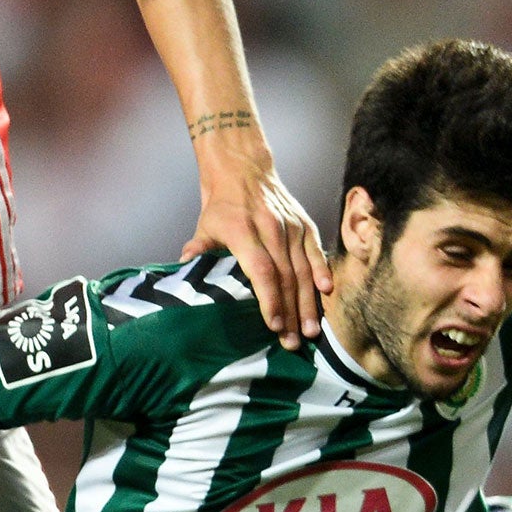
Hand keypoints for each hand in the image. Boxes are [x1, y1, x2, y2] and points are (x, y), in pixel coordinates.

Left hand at [184, 150, 329, 350]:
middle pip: (286, 276)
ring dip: (309, 302)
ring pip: (304, 269)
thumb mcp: (205, 225)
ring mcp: (291, 226)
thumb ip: (198, 250)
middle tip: (294, 343)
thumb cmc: (222, 205)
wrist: (244, 168)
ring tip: (312, 331)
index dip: (269, 299)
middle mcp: (271, 228)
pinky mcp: (304, 224)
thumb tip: (184, 271)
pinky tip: (327, 292)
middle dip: (292, 312)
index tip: (274, 325)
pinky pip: (316, 251)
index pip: (261, 270)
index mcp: (244, 231)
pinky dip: (323, 271)